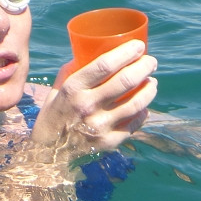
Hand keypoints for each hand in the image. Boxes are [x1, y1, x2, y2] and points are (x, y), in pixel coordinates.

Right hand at [32, 39, 157, 157]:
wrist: (49, 153)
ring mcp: (100, 126)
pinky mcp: (109, 142)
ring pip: (136, 103)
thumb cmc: (53, 116)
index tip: (139, 46)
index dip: (127, 52)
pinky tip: (144, 105)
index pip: (105, 65)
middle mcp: (87, 106)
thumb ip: (71, 71)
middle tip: (151, 62)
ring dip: (150, 89)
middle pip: (126, 81)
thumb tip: (88, 53)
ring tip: (152, 82)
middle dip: (144, 66)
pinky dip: (143, 112)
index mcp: (73, 89)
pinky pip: (135, 123)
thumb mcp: (56, 91)